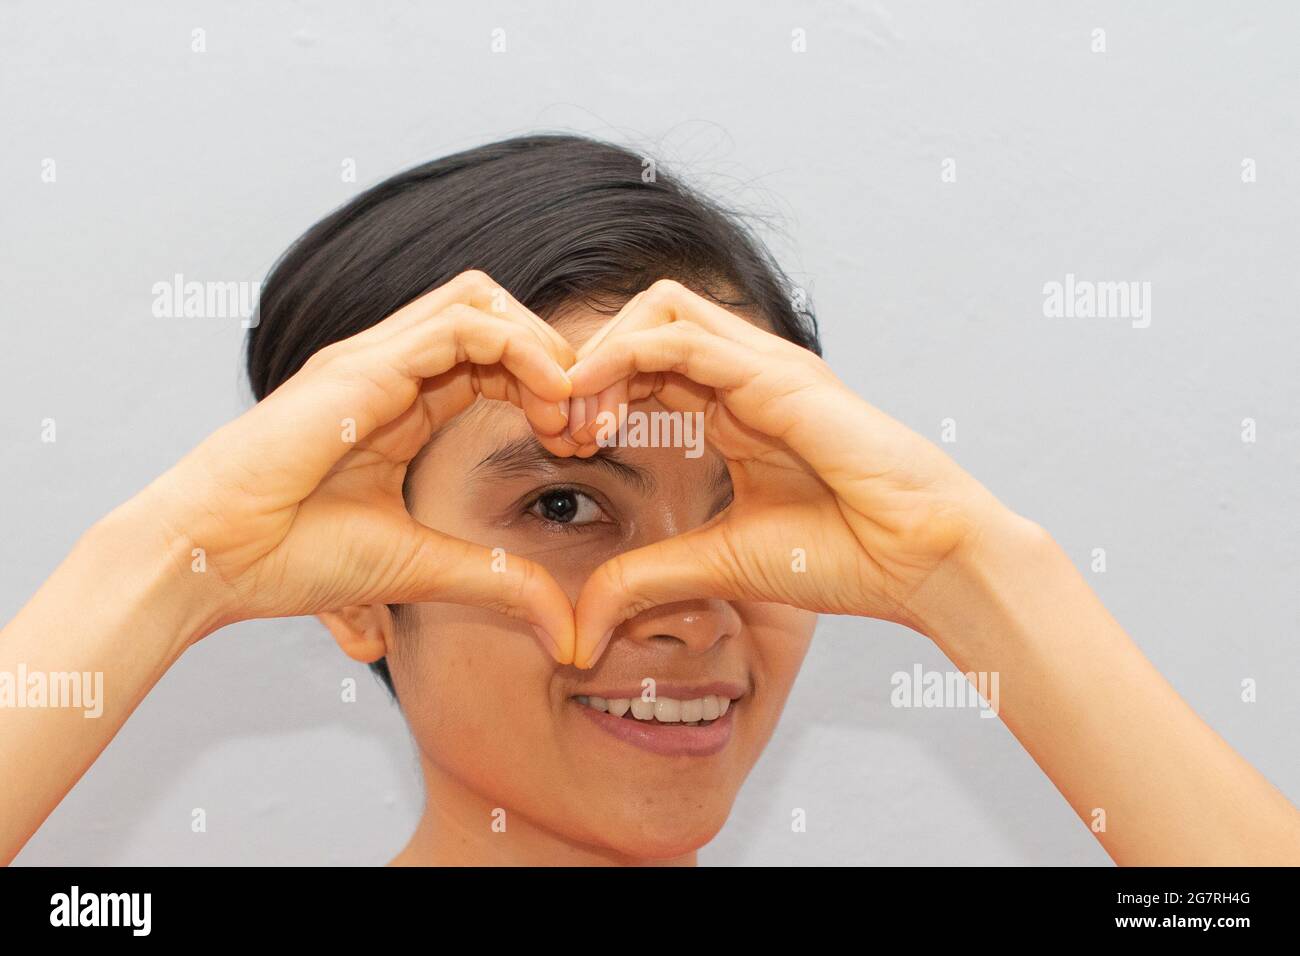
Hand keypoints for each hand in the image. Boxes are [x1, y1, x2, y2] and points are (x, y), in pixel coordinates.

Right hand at [137, 270, 578, 660]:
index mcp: (401, 403)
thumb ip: (494, 582)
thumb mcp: (422, 568)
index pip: (493, 361)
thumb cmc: (292, 558)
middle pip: (495, 317)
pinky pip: (462, 326)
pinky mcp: (365, 365)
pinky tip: (550, 399)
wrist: (211, 558)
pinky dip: (519, 350)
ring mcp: (376, 359)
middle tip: (589, 422)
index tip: (581, 444)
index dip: (548, 390)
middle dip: (556, 358)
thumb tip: (563, 630)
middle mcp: (391, 370)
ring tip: (571, 409)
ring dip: (542, 347)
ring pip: (482, 303)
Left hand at [561, 280, 1008, 666]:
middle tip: (556, 425)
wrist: (922, 562)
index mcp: (736, 407)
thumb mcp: (719, 563)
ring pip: (660, 310)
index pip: (646, 365)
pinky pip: (685, 339)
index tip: (563, 445)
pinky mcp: (779, 376)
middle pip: (644, 323)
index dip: (593, 393)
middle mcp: (747, 375)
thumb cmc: (843, 556)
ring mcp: (766, 367)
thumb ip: (650, 575)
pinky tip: (594, 403)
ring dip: (601, 353)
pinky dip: (626, 358)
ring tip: (573, 416)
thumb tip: (584, 615)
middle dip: (587, 363)